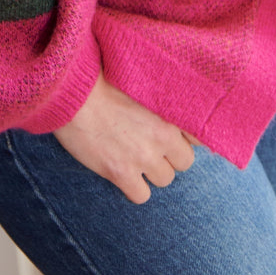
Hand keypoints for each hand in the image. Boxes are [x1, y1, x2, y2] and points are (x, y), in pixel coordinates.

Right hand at [54, 72, 197, 203]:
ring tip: (134, 157)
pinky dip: (133, 188)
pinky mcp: (121, 173)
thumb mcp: (144, 78)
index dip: (186, 137)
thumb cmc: (104, 78)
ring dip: (152, 172)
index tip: (175, 134)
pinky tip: (123, 173)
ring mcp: (143, 157)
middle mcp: (163, 136)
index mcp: (171, 111)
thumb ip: (165, 94)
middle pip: (185, 162)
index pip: (201, 137)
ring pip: (165, 179)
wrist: (73, 92)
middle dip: (170, 156)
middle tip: (151, 146)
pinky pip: (141, 196)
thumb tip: (180, 107)